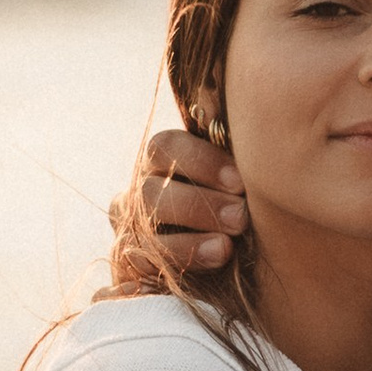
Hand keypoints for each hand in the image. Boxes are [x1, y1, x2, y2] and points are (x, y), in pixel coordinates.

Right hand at [110, 124, 243, 281]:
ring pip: (143, 225)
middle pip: (151, 190)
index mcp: (164, 161)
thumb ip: (230, 144)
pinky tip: (215, 258)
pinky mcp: (131, 262)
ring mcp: (131, 226)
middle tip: (240, 218)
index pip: (166, 147)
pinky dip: (182, 258)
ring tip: (228, 247)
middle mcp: (141, 189)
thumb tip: (219, 103)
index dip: (201, 162)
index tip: (239, 182)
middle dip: (199, 205)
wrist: (235, 267)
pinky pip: (142, 260)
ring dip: (189, 236)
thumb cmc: (240, 208)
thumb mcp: (240, 180)